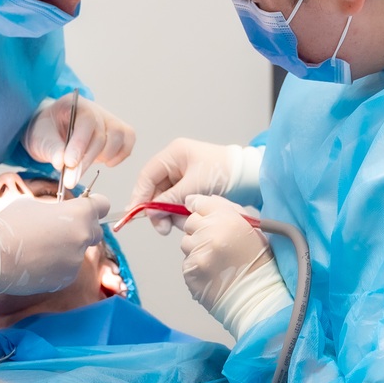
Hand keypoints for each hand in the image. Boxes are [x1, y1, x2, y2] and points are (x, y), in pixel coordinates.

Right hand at [0, 192, 110, 295]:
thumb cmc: (9, 225)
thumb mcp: (34, 205)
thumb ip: (55, 210)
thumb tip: (59, 215)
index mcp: (79, 214)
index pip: (102, 205)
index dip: (94, 205)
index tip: (88, 207)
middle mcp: (83, 238)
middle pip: (95, 232)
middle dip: (83, 229)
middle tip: (61, 229)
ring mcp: (75, 261)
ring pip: (78, 253)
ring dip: (67, 250)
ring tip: (40, 249)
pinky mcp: (66, 279)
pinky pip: (67, 269)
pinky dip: (57, 266)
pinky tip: (37, 263)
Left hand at [26, 96, 134, 178]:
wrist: (51, 131)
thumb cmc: (46, 132)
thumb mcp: (40, 139)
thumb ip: (52, 149)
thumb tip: (62, 163)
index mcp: (74, 104)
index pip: (86, 121)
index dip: (80, 143)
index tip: (70, 163)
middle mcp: (95, 110)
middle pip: (101, 134)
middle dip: (86, 160)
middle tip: (71, 178)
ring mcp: (109, 120)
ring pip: (119, 137)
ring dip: (103, 157)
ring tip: (84, 165)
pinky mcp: (117, 132)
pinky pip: (127, 143)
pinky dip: (118, 156)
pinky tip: (103, 162)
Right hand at [129, 139, 254, 234]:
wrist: (248, 175)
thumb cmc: (224, 171)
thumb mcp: (194, 185)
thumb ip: (170, 198)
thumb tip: (151, 212)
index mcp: (173, 155)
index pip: (147, 175)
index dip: (139, 195)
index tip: (135, 212)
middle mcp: (175, 164)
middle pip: (154, 189)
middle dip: (156, 210)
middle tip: (161, 227)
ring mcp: (182, 176)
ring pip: (165, 199)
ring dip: (168, 214)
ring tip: (176, 225)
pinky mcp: (190, 188)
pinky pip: (177, 202)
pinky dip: (178, 213)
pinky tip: (185, 221)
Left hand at [179, 194, 288, 337]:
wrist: (257, 297)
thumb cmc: (257, 262)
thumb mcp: (250, 228)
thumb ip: (226, 211)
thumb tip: (195, 202)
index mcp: (228, 219)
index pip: (201, 203)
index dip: (201, 209)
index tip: (201, 213)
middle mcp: (210, 233)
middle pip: (190, 222)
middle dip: (200, 230)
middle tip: (217, 243)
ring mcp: (198, 254)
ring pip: (185, 242)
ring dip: (197, 248)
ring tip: (216, 259)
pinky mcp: (190, 271)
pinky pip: (186, 262)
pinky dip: (196, 266)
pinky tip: (213, 272)